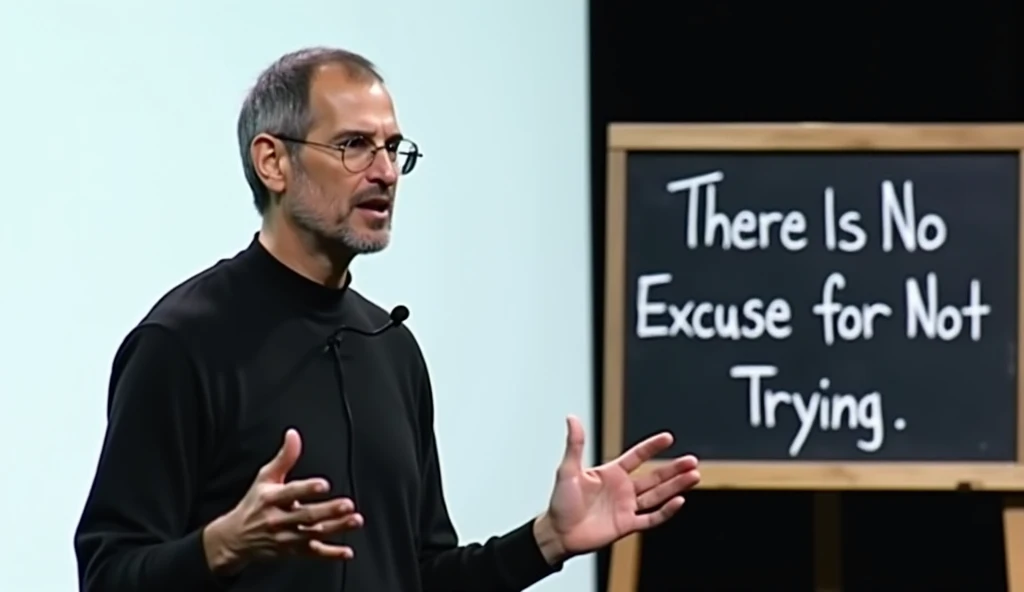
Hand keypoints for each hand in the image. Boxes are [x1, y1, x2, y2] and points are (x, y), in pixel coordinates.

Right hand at [203, 429, 362, 573]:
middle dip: (328, 511)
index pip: (290, 493)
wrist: (234, 539)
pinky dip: (331, 554)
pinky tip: (347, 552)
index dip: (306, 489)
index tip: (323, 485)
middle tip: (347, 504)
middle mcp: (278, 520)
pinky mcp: (292, 551)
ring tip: (355, 520)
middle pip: (306, 516)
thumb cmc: (254, 504)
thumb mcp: (265, 478)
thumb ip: (284, 457)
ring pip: (314, 534)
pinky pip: (313, 554)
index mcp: (271, 499)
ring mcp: (286, 538)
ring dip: (336, 528)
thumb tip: (293, 435)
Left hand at [537, 416, 699, 562]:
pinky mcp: (627, 525)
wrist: (557, 533)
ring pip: (658, 495)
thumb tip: (572, 418)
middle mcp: (622, 489)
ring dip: (675, 486)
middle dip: (673, 469)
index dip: (651, 447)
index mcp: (611, 473)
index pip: (636, 457)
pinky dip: (665, 511)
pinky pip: (651, 518)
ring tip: (694, 476)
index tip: (668, 437)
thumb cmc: (560, 502)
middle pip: (654, 476)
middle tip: (692, 461)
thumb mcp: (567, 470)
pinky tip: (678, 502)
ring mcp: (626, 507)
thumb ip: (575, 445)